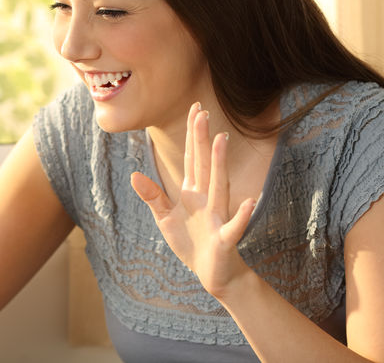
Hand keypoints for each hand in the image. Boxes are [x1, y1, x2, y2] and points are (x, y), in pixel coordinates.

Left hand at [131, 103, 255, 298]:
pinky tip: (249, 201)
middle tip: (202, 111)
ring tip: (221, 139)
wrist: (214, 274)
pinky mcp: (225, 239)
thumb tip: (134, 175)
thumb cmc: (191, 242)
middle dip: (201, 139)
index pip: (191, 158)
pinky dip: (241, 215)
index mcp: (192, 192)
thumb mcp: (166, 218)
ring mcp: (218, 217)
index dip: (192, 135)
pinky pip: (234, 226)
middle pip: (203, 164)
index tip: (196, 109)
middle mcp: (207, 199)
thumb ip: (153, 196)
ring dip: (219, 164)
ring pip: (219, 186)